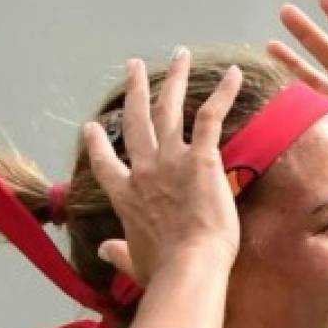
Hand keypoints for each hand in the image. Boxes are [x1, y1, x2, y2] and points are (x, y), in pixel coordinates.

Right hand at [84, 50, 242, 285]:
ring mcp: (171, 161)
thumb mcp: (135, 263)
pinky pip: (211, 117)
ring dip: (174, 79)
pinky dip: (223, 94)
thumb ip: (119, 254)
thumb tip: (103, 251)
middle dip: (135, 90)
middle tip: (134, 67)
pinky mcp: (201, 158)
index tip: (93, 127)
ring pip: (169, 109)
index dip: (97, 145)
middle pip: (136, 121)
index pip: (105, 165)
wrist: (189, 268)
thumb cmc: (163, 272)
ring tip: (179, 55)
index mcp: (125, 197)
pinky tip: (234, 74)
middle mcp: (144, 171)